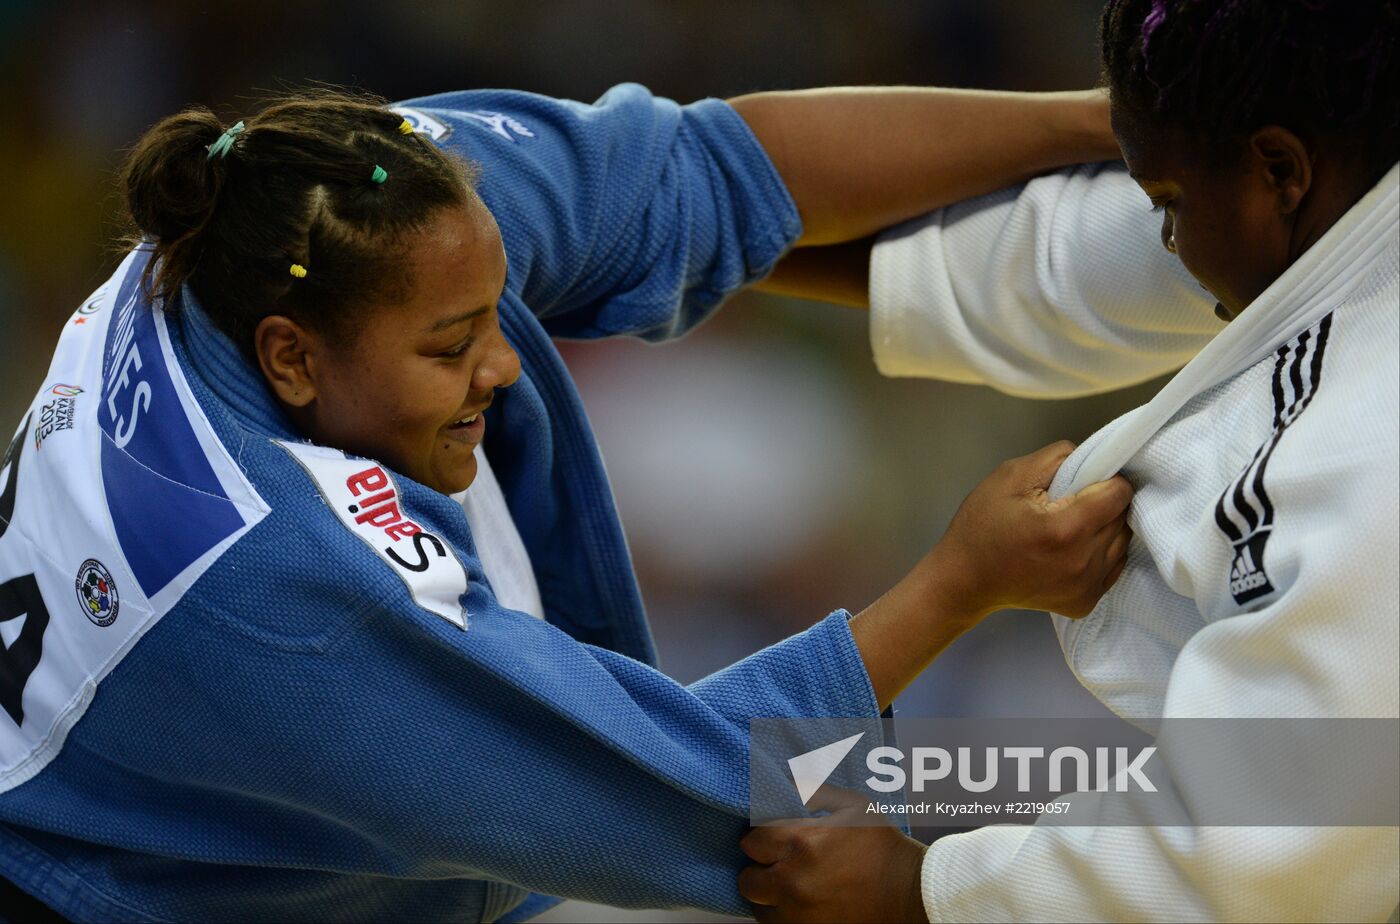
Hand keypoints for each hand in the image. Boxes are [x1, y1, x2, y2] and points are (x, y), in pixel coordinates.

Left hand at [739, 788, 927, 922]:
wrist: (910, 892)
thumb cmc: (882, 845)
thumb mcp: (852, 806)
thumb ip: (814, 792)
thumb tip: (785, 784)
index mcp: (802, 843)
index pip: (751, 841)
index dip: (760, 837)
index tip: (771, 837)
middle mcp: (793, 881)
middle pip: (747, 878)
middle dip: (760, 868)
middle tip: (776, 862)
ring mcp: (798, 914)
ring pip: (758, 907)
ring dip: (767, 894)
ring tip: (785, 884)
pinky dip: (780, 914)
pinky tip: (796, 901)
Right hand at [927, 440, 1132, 619]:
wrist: (963, 580)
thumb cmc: (981, 526)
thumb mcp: (1009, 476)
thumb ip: (1057, 458)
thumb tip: (1094, 459)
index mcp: (1064, 529)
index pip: (1119, 493)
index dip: (1105, 480)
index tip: (1084, 482)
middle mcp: (1082, 562)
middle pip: (1122, 517)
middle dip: (1103, 504)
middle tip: (1069, 504)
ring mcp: (1086, 587)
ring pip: (1121, 542)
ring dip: (1104, 529)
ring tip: (1069, 527)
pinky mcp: (1085, 603)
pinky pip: (1112, 566)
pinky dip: (1099, 553)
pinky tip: (1070, 550)